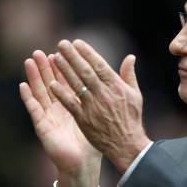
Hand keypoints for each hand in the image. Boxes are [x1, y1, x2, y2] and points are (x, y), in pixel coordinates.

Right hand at [19, 50, 101, 186]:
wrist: (84, 165)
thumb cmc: (93, 143)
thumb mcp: (101, 117)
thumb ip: (106, 99)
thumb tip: (115, 84)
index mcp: (74, 105)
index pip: (68, 81)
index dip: (65, 67)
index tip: (64, 51)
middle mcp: (59, 108)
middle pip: (51, 83)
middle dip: (46, 67)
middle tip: (42, 50)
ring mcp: (49, 116)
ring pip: (40, 92)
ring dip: (34, 77)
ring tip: (29, 60)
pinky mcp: (43, 127)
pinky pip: (34, 110)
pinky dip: (28, 98)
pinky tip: (22, 85)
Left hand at [49, 39, 151, 173]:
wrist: (127, 144)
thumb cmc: (131, 118)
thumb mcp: (135, 95)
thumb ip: (129, 75)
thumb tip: (130, 57)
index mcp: (117, 87)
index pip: (100, 65)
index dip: (87, 53)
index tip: (77, 42)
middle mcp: (104, 94)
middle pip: (86, 72)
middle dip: (73, 57)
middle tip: (62, 44)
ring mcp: (93, 106)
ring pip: (77, 85)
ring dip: (65, 71)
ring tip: (55, 58)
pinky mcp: (84, 119)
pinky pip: (71, 103)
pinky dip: (62, 94)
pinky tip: (52, 84)